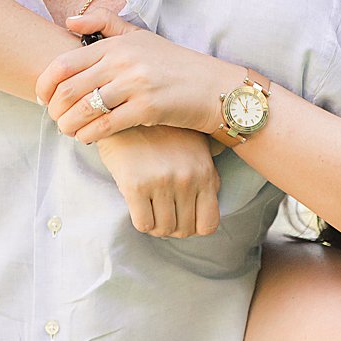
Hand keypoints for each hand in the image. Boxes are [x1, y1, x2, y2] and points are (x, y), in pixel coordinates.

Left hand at [36, 8, 232, 142]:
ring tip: (68, 130)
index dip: (45, 83)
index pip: (65, 62)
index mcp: (117, 44)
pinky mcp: (147, 108)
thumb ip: (105, 23)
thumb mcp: (140, 37)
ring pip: (83, 109)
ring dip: (68, 125)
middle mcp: (123, 61)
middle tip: (55, 118)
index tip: (42, 97)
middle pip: (69, 88)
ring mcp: (135, 84)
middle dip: (55, 108)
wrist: (213, 87)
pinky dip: (88, 135)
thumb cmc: (173, 64)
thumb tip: (68, 20)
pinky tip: (86, 138)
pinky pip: (105, 126)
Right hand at [95, 126, 220, 237]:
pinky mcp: (135, 184)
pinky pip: (143, 224)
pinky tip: (138, 204)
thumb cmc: (162, 132)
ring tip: (150, 206)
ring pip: (163, 229)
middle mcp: (187, 179)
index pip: (209, 224)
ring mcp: (162, 182)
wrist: (126, 111)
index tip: (183, 217)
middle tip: (162, 211)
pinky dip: (142, 220)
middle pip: (184, 230)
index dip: (194, 226)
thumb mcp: (195, 148)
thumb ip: (208, 174)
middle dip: (173, 226)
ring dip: (156, 224)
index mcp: (205, 172)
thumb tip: (214, 197)